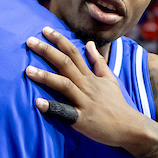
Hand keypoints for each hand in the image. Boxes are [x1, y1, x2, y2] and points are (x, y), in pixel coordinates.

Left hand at [24, 27, 144, 147]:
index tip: (44, 30)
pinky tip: (38, 103)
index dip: (59, 40)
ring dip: (46, 77)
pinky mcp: (83, 120)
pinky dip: (52, 108)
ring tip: (27, 70)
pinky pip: (66, 113)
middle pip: (66, 64)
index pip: (73, 52)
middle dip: (47, 51)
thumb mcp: (110, 79)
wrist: (129, 127)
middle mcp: (87, 86)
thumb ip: (98, 61)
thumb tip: (89, 44)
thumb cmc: (116, 104)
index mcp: (90, 76)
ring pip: (64, 85)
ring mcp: (85, 102)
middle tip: (29, 41)